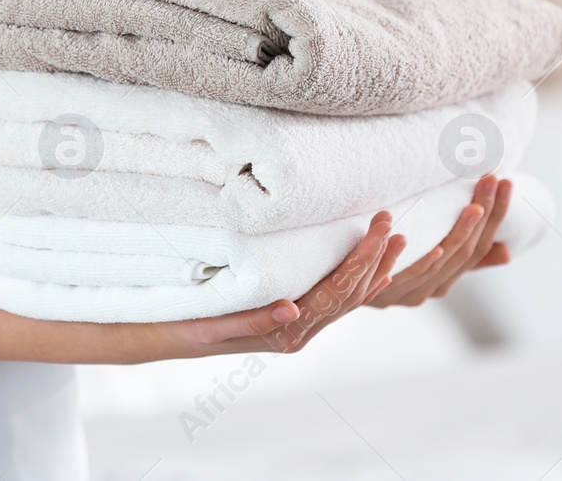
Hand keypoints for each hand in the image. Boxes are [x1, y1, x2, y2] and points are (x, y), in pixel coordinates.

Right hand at [156, 212, 405, 357]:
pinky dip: (360, 285)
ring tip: (395, 239)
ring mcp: (297, 329)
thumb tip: (292, 309)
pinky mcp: (291, 320)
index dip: (361, 260)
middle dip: (375, 257)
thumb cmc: (185, 327)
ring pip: (348, 299)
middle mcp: (297, 334)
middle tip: (391, 221)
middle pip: (350, 295)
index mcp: (284, 333)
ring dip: (374, 268)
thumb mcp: (212, 325)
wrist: (165, 340)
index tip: (379, 229)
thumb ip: (252, 320)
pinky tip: (377, 271)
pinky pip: (335, 302)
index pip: (335, 292)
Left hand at [365, 174, 511, 307]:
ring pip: (442, 263)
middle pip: (465, 252)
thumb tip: (507, 254)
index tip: (506, 183)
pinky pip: (405, 278)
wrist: (334, 298)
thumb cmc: (381, 270)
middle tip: (493, 180)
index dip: (496, 216)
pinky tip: (437, 246)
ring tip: (474, 207)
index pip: (480, 247)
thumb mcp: (425, 262)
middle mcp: (430, 289)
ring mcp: (405, 293)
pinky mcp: (379, 293)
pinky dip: (423, 262)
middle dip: (483, 216)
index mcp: (444, 281)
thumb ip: (459, 257)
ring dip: (460, 234)